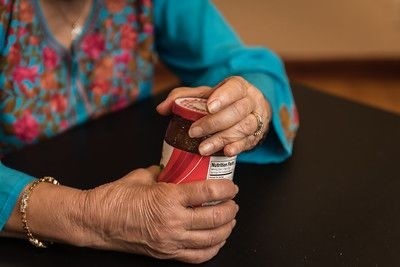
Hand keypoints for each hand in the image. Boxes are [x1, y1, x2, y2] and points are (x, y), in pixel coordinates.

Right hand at [81, 166, 238, 263]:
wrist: (94, 222)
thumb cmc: (114, 198)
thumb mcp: (141, 177)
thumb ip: (162, 172)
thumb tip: (172, 168)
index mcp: (168, 198)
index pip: (207, 192)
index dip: (225, 189)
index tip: (232, 187)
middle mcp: (172, 222)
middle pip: (214, 218)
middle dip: (230, 210)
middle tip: (233, 203)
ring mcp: (170, 241)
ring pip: (210, 239)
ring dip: (225, 229)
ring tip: (229, 221)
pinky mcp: (165, 253)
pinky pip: (197, 256)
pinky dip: (212, 249)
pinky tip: (216, 241)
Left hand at [157, 76, 270, 156]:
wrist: (249, 111)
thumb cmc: (223, 102)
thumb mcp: (204, 95)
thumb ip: (182, 97)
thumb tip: (162, 108)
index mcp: (238, 86)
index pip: (234, 88)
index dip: (223, 97)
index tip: (208, 107)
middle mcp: (251, 101)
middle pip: (238, 110)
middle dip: (214, 123)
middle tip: (194, 132)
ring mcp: (256, 119)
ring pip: (244, 127)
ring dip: (222, 139)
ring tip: (203, 149)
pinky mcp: (256, 136)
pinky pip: (249, 142)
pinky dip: (238, 147)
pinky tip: (226, 152)